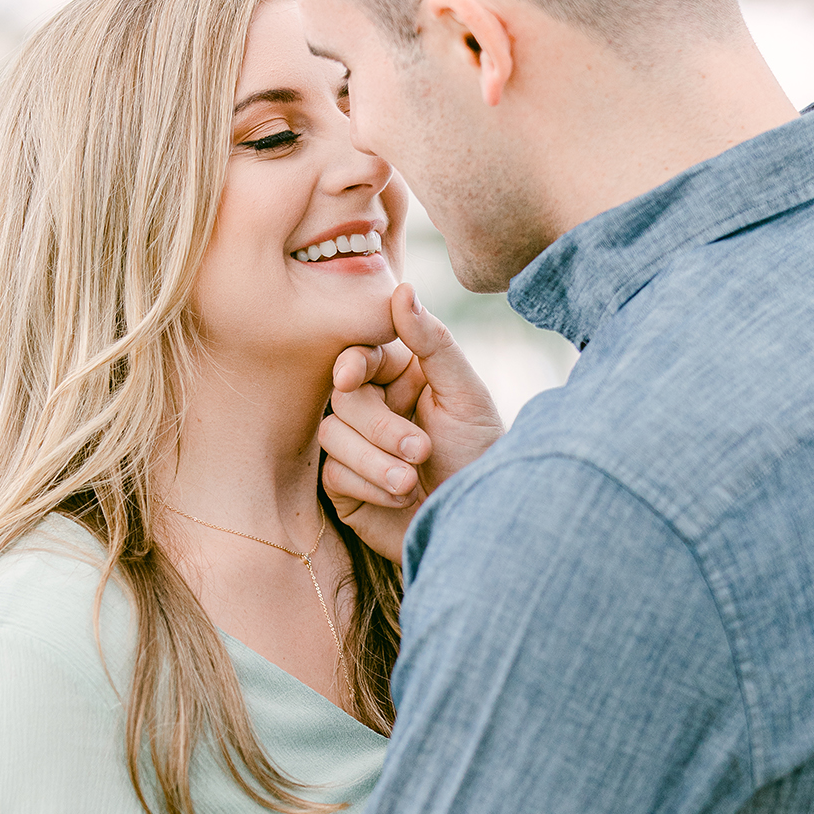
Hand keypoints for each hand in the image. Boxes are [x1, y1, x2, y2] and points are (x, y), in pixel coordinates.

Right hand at [319, 281, 504, 561]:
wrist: (478, 524)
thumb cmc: (479, 457)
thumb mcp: (465, 395)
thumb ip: (433, 342)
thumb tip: (402, 289)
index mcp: (403, 375)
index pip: (362, 354)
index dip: (352, 363)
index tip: (350, 376)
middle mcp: (375, 405)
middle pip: (345, 396)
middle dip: (380, 427)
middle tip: (421, 450)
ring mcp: (356, 445)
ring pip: (333, 435)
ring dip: (376, 460)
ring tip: (412, 481)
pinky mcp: (345, 485)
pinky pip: (334, 473)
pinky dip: (370, 486)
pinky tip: (402, 499)